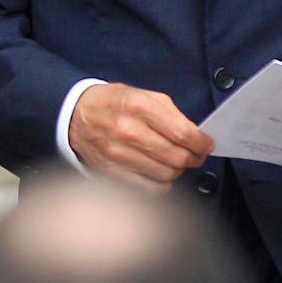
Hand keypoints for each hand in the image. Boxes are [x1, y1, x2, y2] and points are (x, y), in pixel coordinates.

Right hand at [68, 83, 212, 192]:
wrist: (75, 114)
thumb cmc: (112, 103)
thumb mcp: (141, 94)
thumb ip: (170, 113)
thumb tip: (195, 135)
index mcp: (139, 106)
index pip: (183, 133)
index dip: (201, 143)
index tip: (206, 144)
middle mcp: (129, 130)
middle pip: (177, 156)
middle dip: (194, 158)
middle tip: (196, 155)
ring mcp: (119, 154)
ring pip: (167, 174)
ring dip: (177, 170)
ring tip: (175, 161)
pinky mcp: (113, 172)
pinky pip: (150, 188)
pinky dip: (162, 184)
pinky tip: (159, 172)